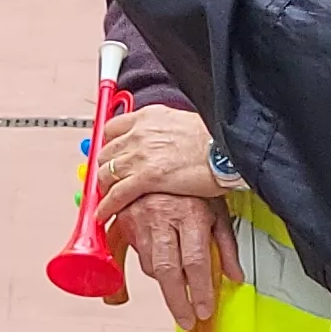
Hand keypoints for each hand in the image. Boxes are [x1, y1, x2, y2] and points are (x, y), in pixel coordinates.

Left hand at [89, 104, 223, 220]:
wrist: (226, 149)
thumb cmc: (214, 139)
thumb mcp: (184, 123)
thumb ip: (166, 130)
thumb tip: (165, 139)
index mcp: (148, 117)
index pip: (113, 129)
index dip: (109, 145)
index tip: (111, 154)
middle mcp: (139, 133)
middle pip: (106, 152)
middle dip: (105, 168)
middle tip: (108, 179)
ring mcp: (140, 155)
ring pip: (106, 173)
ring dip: (104, 187)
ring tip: (106, 197)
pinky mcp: (146, 178)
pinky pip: (116, 194)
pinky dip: (107, 206)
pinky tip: (104, 213)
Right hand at [116, 192, 228, 327]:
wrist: (161, 156)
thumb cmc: (192, 184)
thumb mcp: (217, 210)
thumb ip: (227, 246)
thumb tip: (235, 276)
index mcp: (190, 213)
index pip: (196, 262)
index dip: (200, 291)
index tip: (204, 311)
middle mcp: (163, 216)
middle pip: (167, 270)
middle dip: (178, 301)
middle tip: (187, 320)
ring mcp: (141, 217)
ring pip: (150, 265)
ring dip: (165, 283)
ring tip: (179, 290)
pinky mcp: (125, 218)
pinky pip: (137, 253)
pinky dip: (150, 264)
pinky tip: (160, 267)